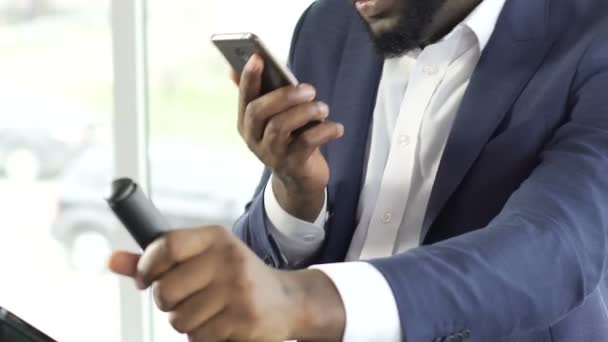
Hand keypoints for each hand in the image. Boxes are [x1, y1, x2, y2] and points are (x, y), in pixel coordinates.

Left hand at [108, 226, 345, 341]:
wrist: (287, 301)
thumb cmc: (235, 278)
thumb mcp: (202, 259)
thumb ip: (157, 260)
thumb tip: (111, 260)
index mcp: (215, 238)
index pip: (167, 246)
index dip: (147, 266)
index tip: (146, 279)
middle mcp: (228, 259)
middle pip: (166, 288)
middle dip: (166, 302)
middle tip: (182, 300)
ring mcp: (238, 289)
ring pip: (180, 318)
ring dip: (185, 322)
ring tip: (207, 312)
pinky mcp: (244, 318)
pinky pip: (199, 337)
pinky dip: (202, 336)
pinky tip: (220, 324)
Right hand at [235, 55, 343, 221]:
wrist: (300, 181)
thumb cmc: (289, 140)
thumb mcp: (275, 119)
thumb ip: (264, 94)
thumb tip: (242, 64)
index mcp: (247, 123)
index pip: (244, 97)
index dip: (249, 77)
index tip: (258, 57)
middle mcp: (254, 139)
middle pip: (259, 111)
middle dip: (284, 95)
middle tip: (310, 89)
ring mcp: (271, 154)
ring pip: (280, 126)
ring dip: (305, 112)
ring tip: (323, 108)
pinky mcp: (291, 165)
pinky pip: (306, 143)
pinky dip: (324, 131)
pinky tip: (337, 128)